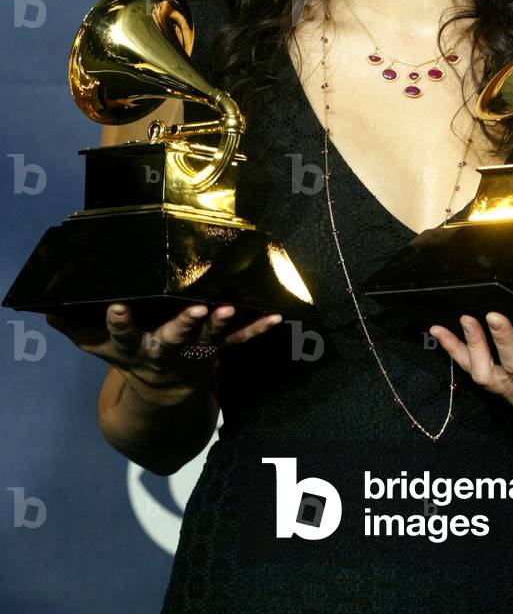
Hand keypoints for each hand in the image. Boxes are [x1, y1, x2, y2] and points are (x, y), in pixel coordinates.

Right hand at [46, 302, 282, 393]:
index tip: (118, 306)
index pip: (123, 335)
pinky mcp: (217, 352)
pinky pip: (240, 342)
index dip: (120, 322)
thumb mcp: (101, 349)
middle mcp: (165, 351)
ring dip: (220, 324)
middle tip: (196, 310)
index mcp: (136, 348)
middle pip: (172, 338)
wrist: (164, 396)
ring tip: (229, 308)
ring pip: (209, 339)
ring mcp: (195, 354)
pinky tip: (276, 317)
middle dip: (183, 325)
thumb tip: (47, 309)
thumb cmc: (131, 359)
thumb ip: (76, 329)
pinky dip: (258, 329)